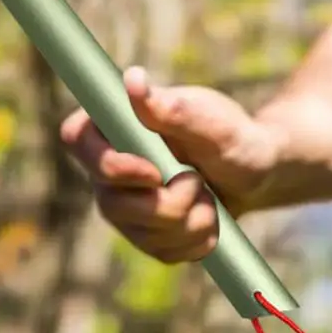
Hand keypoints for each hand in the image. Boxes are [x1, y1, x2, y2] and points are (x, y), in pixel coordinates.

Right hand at [60, 66, 284, 263]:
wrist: (255, 172)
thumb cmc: (233, 136)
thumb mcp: (213, 122)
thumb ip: (173, 108)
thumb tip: (132, 80)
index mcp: (114, 126)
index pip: (76, 139)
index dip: (109, 165)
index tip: (154, 172)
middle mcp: (108, 169)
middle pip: (112, 204)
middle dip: (168, 203)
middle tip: (199, 181)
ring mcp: (123, 206)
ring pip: (143, 234)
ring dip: (191, 219)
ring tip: (208, 194)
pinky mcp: (144, 235)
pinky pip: (164, 252)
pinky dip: (197, 239)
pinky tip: (208, 217)